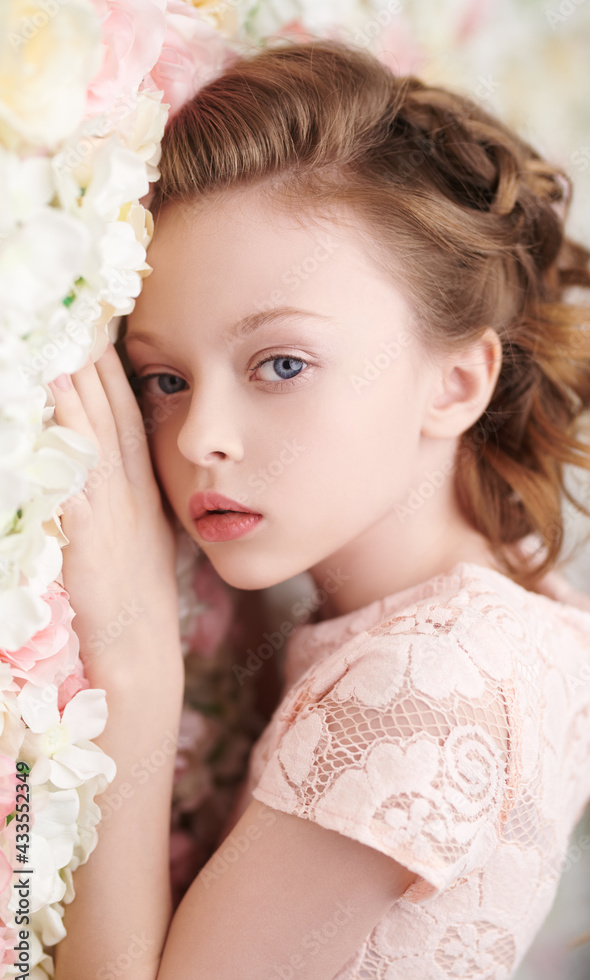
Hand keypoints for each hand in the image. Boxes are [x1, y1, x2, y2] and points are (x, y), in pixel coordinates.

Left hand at [48, 342, 182, 678]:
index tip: (101, 337)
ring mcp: (112, 518)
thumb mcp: (145, 537)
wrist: (139, 652)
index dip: (115, 378)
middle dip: (95, 374)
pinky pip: (75, 495)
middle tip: (80, 325)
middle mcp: (130, 496)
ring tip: (61, 361)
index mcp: (143, 492)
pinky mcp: (89, 544)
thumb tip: (111, 463)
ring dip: (78, 404)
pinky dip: (66, 459)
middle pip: (111, 422)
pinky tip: (54, 427)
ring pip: (93, 448)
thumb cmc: (137, 598)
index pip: (129, 422)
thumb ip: (130, 497)